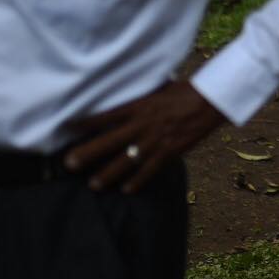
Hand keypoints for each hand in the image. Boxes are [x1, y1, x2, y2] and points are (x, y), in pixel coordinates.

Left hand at [65, 82, 227, 193]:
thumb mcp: (158, 89)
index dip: (85, 123)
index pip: (105, 116)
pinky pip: (149, 171)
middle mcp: (142, 125)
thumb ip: (140, 98)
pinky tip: (126, 190)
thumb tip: (125, 98)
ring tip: (93, 184)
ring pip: (126, 161)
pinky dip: (137, 181)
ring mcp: (155, 141)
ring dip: (107, 174)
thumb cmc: (185, 91)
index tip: (67, 128)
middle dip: (87, 153)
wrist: (210, 101)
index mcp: (139, 106)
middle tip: (68, 163)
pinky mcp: (169, 152)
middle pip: (109, 141)